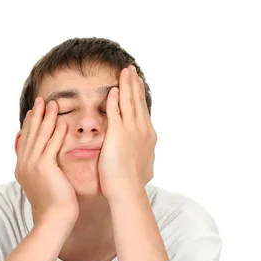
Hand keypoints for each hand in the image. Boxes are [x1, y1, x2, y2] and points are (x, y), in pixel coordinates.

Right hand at [15, 97, 78, 226]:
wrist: (53, 218)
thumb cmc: (53, 205)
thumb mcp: (43, 184)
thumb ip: (42, 171)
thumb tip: (47, 163)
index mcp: (22, 168)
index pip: (25, 141)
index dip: (29, 125)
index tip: (33, 112)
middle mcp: (24, 165)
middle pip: (30, 135)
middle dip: (36, 116)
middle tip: (41, 100)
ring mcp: (32, 166)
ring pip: (40, 137)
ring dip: (47, 119)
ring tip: (52, 104)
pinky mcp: (44, 167)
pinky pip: (51, 145)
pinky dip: (56, 132)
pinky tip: (62, 122)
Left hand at [98, 65, 156, 201]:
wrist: (128, 190)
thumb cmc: (132, 184)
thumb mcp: (143, 166)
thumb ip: (142, 157)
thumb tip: (146, 160)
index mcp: (148, 136)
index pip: (142, 110)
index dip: (139, 96)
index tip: (137, 84)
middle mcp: (143, 130)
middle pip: (137, 101)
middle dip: (134, 84)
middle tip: (131, 71)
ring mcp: (131, 130)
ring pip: (129, 101)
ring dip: (126, 85)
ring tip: (124, 72)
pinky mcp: (118, 133)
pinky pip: (116, 111)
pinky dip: (114, 99)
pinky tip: (112, 90)